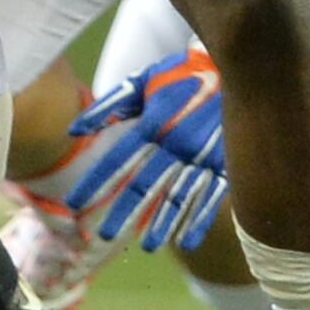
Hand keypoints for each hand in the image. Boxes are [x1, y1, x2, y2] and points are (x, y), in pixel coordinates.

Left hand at [65, 46, 230, 249]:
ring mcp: (203, 155)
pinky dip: (200, 219)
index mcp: (153, 123)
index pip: (117, 160)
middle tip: (103, 235)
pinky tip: (188, 242)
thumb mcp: (142, 82)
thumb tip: (74, 128)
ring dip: (163, 224)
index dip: (95, 182)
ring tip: (149, 247)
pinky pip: (212, 196)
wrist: (236, 63)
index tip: (73, 203)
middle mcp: (176, 143)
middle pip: (145, 185)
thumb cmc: (181, 72)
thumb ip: (109, 106)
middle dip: (123, 212)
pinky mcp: (226, 161)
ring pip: (179, 196)